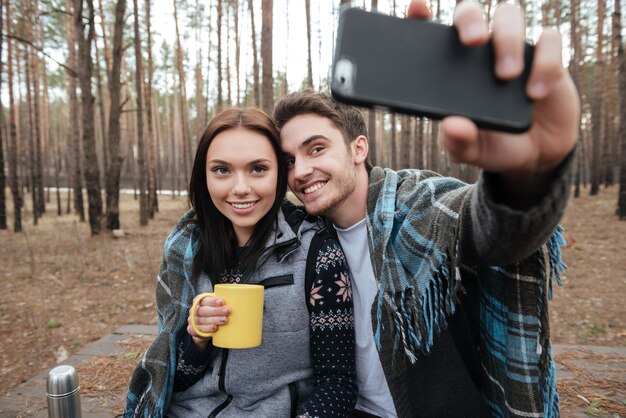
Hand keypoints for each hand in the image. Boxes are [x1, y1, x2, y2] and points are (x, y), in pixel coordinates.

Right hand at [187, 295, 229, 348]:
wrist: (204, 327)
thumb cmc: (214, 313)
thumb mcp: (218, 306)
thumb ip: (226, 302)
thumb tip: (246, 301)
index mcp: (200, 301)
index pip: (204, 299)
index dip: (212, 301)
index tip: (222, 302)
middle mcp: (194, 310)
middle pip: (203, 310)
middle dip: (216, 311)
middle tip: (227, 311)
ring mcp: (192, 320)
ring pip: (202, 320)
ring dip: (214, 320)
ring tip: (224, 320)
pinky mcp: (193, 330)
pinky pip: (198, 330)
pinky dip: (207, 329)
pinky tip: (215, 328)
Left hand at [407, 0, 579, 189]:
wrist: (536, 154)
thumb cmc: (493, 144)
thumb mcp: (471, 150)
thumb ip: (457, 141)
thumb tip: (451, 126)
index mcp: (452, 66)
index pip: (431, 32)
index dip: (421, 14)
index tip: (417, 8)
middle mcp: (480, 50)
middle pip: (470, 12)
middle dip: (470, 19)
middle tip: (474, 42)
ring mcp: (513, 48)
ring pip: (509, 15)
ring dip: (508, 41)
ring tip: (507, 76)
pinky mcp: (547, 55)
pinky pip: (549, 39)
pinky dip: (545, 61)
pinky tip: (535, 92)